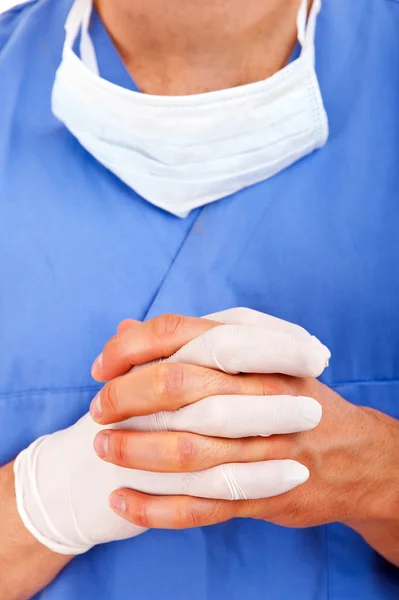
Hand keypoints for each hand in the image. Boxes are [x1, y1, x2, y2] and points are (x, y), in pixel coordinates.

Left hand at [14, 309, 327, 553]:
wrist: (353, 453)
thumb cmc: (288, 396)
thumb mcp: (253, 355)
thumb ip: (189, 340)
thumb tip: (125, 327)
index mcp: (254, 349)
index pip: (176, 332)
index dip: (129, 348)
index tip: (102, 368)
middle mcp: (261, 391)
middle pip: (176, 385)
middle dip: (125, 398)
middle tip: (98, 412)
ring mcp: (266, 445)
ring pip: (186, 448)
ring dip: (134, 452)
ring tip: (103, 451)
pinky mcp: (266, 492)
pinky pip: (202, 504)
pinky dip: (155, 507)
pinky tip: (123, 501)